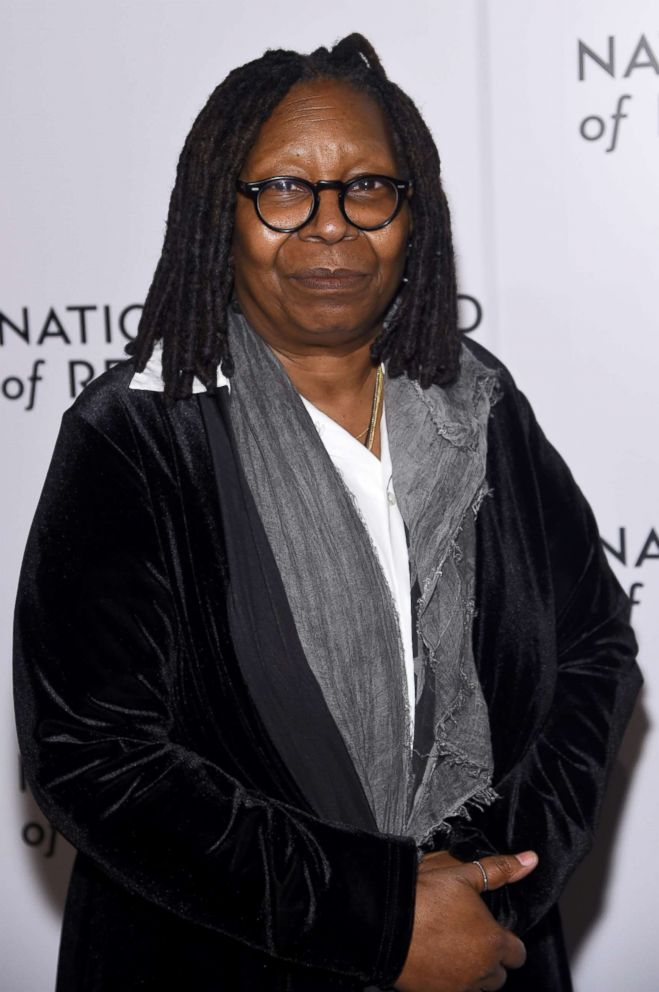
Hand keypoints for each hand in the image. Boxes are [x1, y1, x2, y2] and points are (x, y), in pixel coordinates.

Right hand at [393, 849, 538, 991]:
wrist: (385, 922)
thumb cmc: (424, 897)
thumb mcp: (463, 874)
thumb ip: (499, 869)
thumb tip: (530, 860)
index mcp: (492, 942)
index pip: (518, 953)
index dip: (506, 939)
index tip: (489, 927)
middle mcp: (480, 971)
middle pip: (499, 975)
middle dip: (490, 958)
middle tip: (469, 936)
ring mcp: (458, 987)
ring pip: (478, 986)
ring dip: (472, 972)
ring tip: (452, 947)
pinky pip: (454, 991)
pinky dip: (450, 980)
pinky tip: (435, 959)